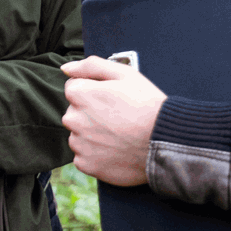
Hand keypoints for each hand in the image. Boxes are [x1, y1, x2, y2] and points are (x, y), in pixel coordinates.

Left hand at [61, 57, 166, 185]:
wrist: (164, 142)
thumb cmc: (147, 105)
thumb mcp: (124, 74)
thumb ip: (91, 65)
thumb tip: (66, 68)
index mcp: (79, 94)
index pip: (74, 88)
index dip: (94, 91)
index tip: (112, 99)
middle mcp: (72, 119)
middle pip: (75, 112)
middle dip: (90, 113)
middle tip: (118, 117)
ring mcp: (79, 143)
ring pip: (79, 135)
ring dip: (92, 134)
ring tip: (118, 134)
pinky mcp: (86, 164)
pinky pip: (84, 156)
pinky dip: (96, 154)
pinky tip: (115, 149)